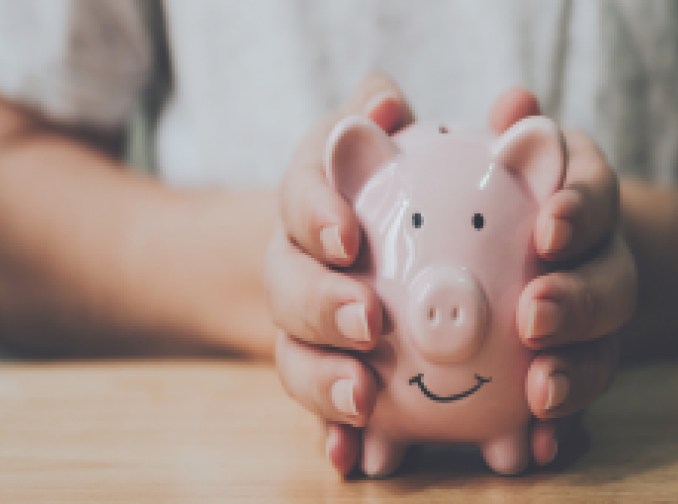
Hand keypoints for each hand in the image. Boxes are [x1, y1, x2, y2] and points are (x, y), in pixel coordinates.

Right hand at [268, 74, 413, 475]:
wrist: (333, 251)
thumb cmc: (367, 184)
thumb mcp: (365, 137)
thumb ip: (375, 112)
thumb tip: (388, 100)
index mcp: (307, 205)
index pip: (300, 199)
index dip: (316, 214)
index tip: (347, 235)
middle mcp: (293, 270)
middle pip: (289, 290)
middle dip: (323, 306)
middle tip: (368, 321)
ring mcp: (301, 332)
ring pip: (296, 360)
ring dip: (325, 383)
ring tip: (365, 402)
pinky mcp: (322, 378)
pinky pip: (321, 414)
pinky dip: (334, 439)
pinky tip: (355, 460)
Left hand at [491, 89, 635, 465]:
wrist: (512, 257)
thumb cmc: (490, 197)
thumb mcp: (498, 160)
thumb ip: (507, 138)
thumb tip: (517, 105)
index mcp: (580, 201)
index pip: (594, 194)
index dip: (580, 211)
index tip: (548, 230)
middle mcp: (599, 262)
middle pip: (613, 283)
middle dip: (579, 302)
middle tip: (534, 315)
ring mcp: (592, 326)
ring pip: (604, 351)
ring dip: (575, 374)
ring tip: (539, 395)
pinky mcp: (572, 374)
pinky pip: (575, 405)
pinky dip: (563, 430)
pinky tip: (539, 448)